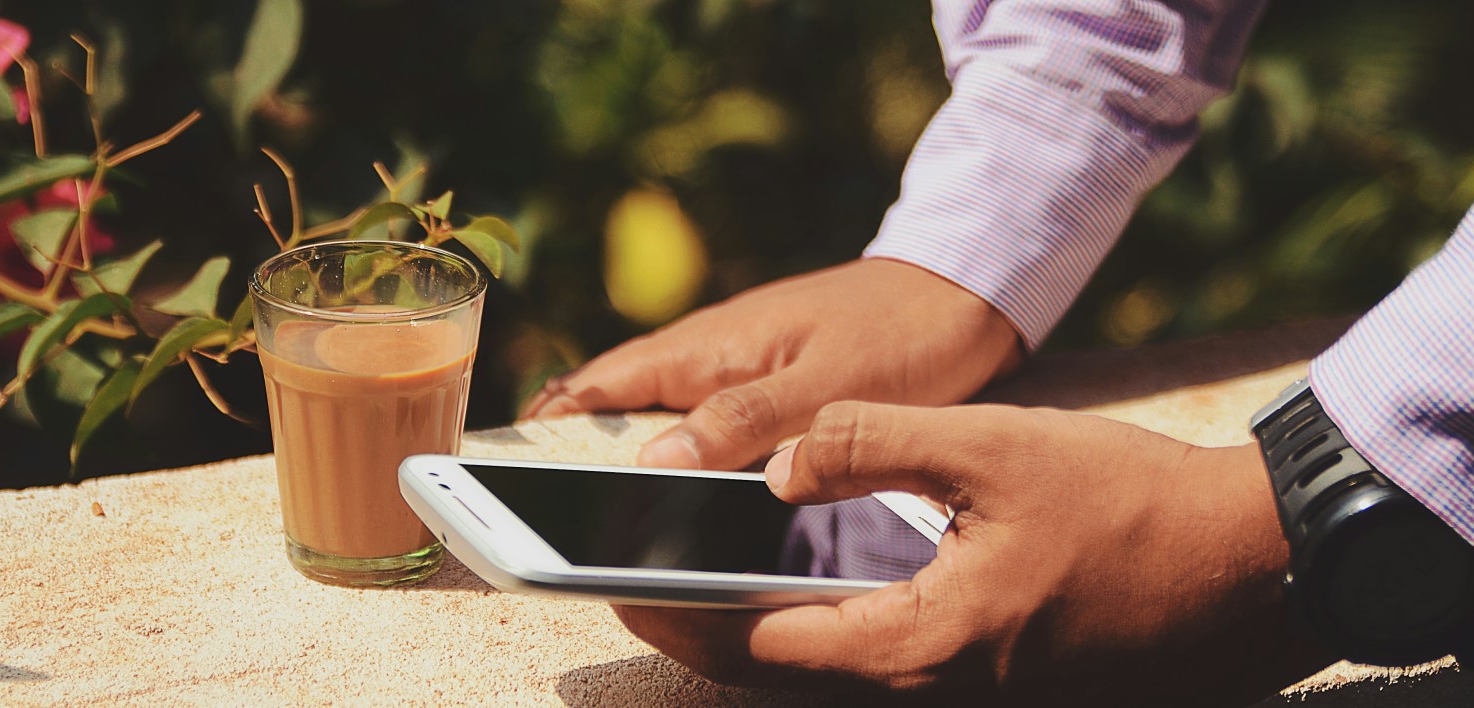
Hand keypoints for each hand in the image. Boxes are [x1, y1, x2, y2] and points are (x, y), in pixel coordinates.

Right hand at [523, 259, 1021, 469]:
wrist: (969, 293)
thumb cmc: (903, 337)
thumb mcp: (825, 388)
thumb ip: (740, 422)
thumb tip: (653, 459)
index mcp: (710, 347)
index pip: (603, 385)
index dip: (552, 421)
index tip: (505, 460)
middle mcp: (713, 351)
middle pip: (621, 400)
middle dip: (576, 440)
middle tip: (538, 494)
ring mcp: (741, 360)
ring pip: (663, 408)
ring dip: (628, 445)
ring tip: (595, 498)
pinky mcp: (773, 375)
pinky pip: (706, 413)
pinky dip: (681, 444)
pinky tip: (684, 479)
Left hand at [613, 402, 1332, 702]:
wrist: (1243, 561)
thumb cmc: (1127, 501)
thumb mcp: (991, 445)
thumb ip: (871, 442)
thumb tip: (775, 465)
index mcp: (923, 641)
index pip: (763, 643)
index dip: (678, 610)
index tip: (611, 582)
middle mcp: (934, 685)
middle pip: (782, 674)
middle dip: (697, 632)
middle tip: (624, 586)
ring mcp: (964, 688)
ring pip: (828, 673)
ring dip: (751, 633)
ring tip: (686, 579)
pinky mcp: (988, 672)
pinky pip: (876, 662)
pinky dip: (815, 629)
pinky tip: (792, 581)